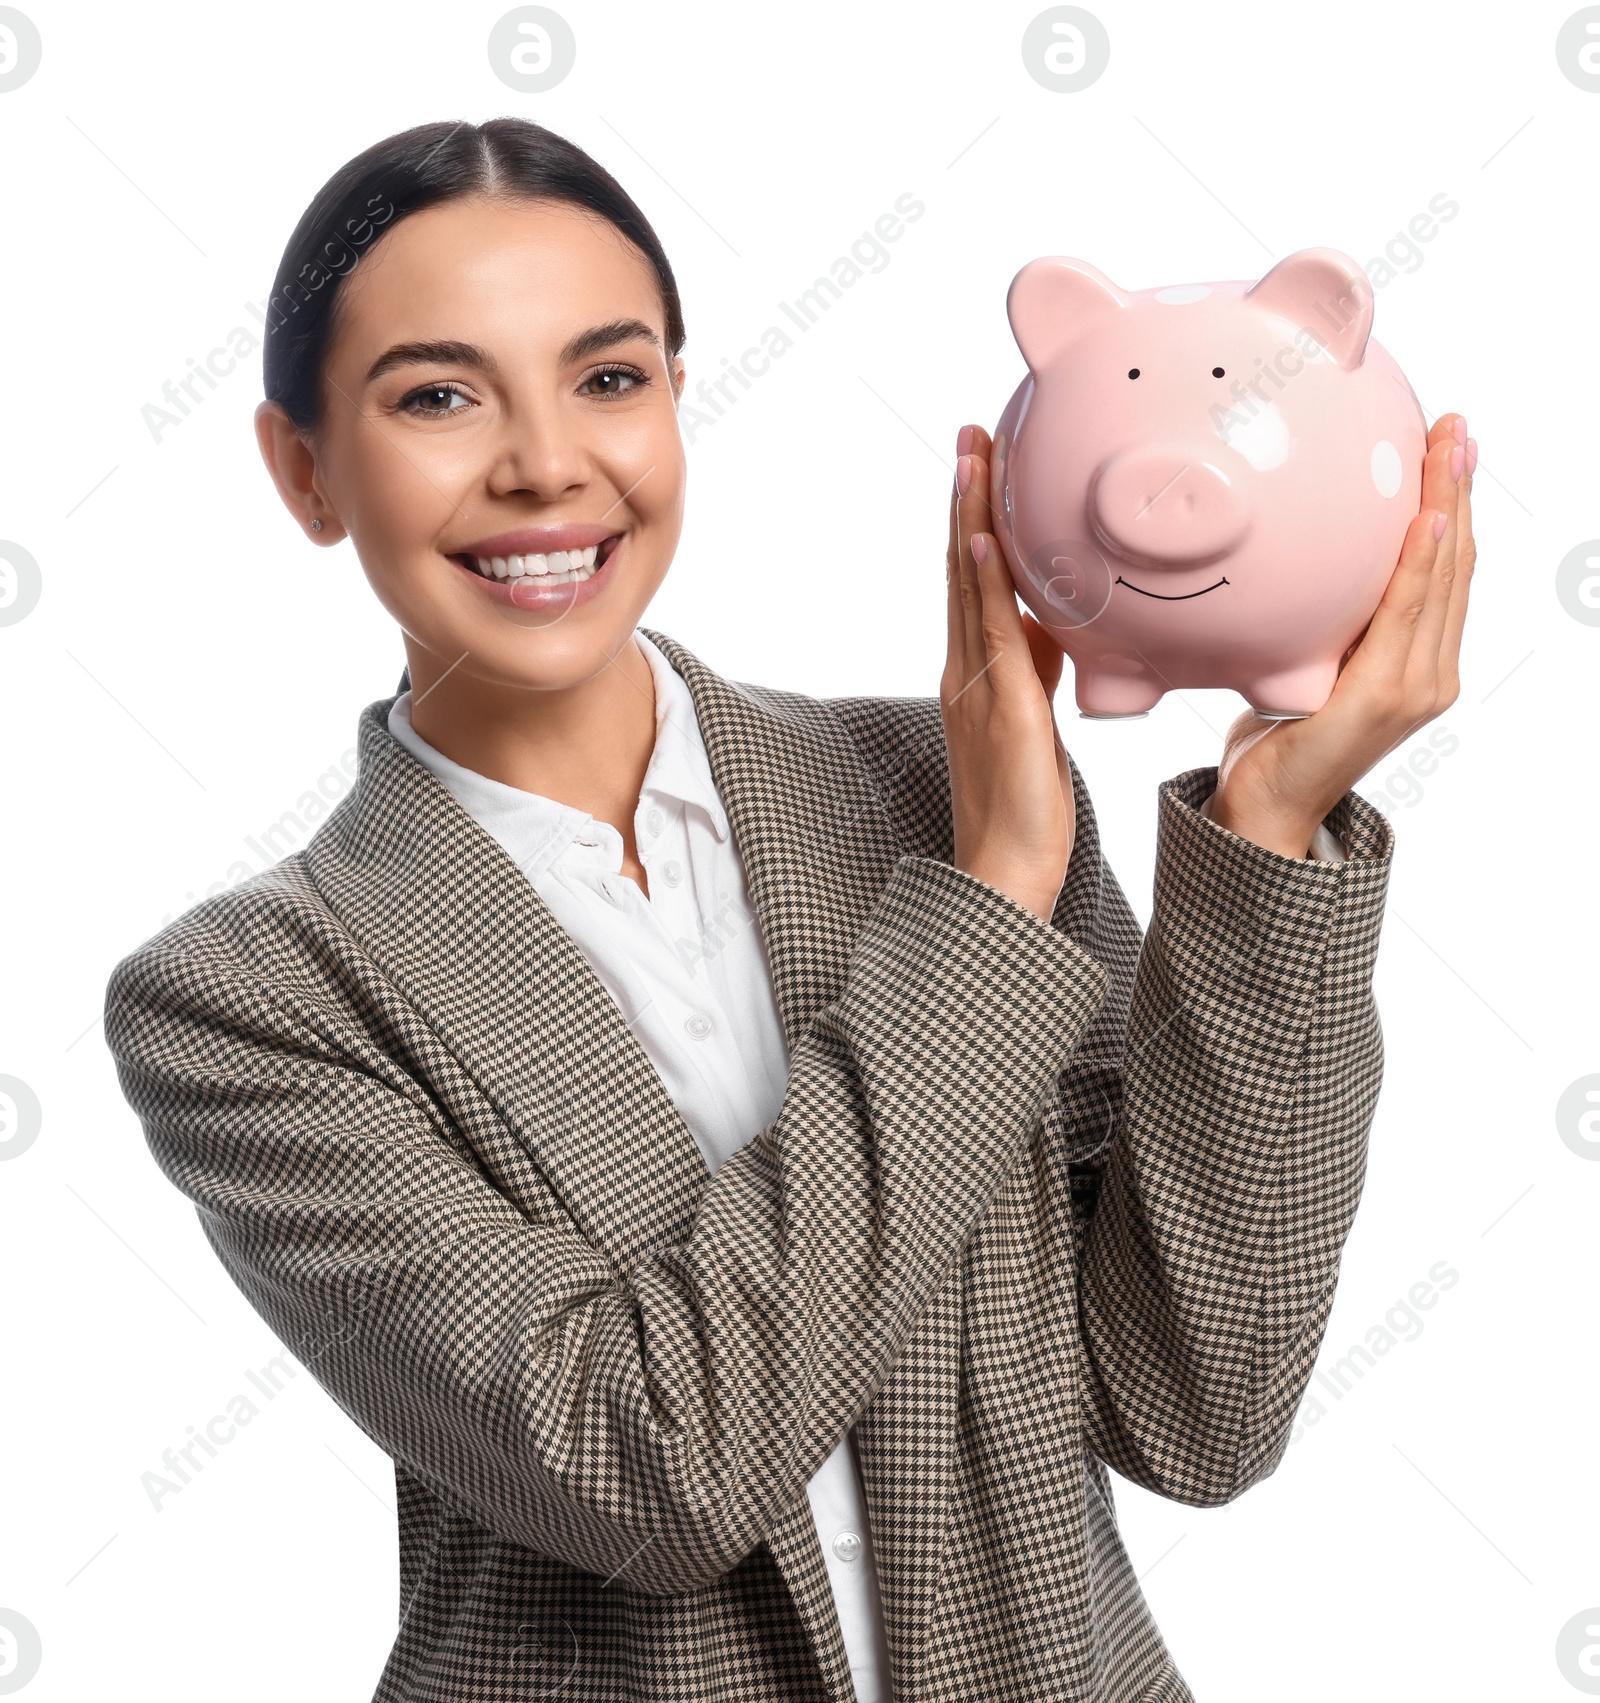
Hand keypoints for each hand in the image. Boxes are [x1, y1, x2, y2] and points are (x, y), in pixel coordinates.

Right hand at [943, 422, 1076, 920]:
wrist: (1008, 871)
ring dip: (968, 518)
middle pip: (960, 569)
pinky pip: (990, 635)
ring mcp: (977, 688)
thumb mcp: (1037, 720)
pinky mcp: (1001, 710)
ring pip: (968, 588)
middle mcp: (965, 671)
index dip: (974, 520)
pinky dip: (982, 583)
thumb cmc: (1025, 807)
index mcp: (975, 673)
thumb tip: (1052, 623)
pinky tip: (982, 541)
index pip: (972, 581)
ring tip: (970, 458)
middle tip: (969, 434)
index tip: (981, 465)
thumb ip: (1039, 668)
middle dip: (964, 499)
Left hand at [1209, 412, 1476, 857]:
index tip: (1452, 446)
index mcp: (1420, 663)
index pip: (1447, 569)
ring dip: (1448, 505)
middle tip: (1457, 425)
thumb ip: (1329, 622)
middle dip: (1460, 488)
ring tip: (1449, 447)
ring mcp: (1414, 687)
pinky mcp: (1385, 698)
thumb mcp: (1310, 664)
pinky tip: (1428, 519)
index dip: (1455, 504)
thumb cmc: (1278, 737)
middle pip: (1457, 562)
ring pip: (1442, 579)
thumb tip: (1312, 559)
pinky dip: (1420, 564)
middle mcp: (1431, 673)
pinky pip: (1406, 615)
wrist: (1265, 809)